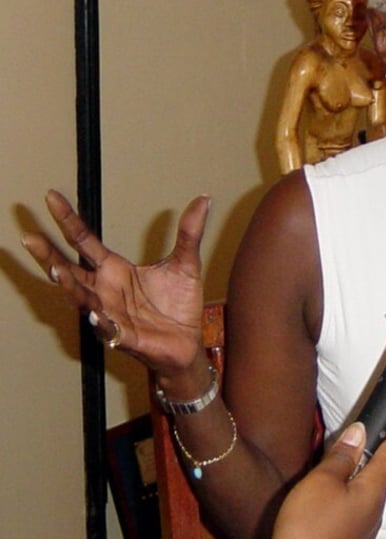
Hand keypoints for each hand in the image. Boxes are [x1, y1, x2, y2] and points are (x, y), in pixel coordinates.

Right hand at [20, 190, 210, 374]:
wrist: (189, 342)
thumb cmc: (179, 304)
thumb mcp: (186, 264)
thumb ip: (189, 233)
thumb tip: (204, 199)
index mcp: (114, 270)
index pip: (84, 241)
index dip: (68, 220)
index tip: (51, 197)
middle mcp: (104, 290)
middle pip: (69, 270)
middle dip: (48, 255)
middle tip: (29, 237)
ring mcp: (110, 313)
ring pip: (82, 298)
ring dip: (68, 286)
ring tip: (55, 270)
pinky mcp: (124, 336)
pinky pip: (107, 329)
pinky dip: (99, 321)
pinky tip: (93, 313)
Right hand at [257, 421, 385, 538]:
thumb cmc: (307, 533)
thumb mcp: (322, 481)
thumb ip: (342, 455)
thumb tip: (358, 433)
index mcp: (374, 492)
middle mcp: (374, 512)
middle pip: (382, 472)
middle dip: (374, 450)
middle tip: (364, 432)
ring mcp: (363, 530)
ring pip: (367, 492)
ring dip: (359, 473)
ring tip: (341, 460)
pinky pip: (354, 510)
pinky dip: (347, 494)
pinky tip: (329, 495)